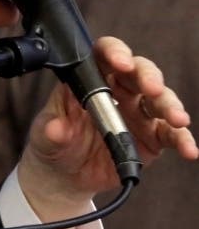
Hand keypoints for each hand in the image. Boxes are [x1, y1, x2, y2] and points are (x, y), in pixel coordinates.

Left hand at [18, 36, 197, 228]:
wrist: (64, 175)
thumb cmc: (52, 143)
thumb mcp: (44, 135)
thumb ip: (51, 130)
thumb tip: (57, 128)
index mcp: (90, 80)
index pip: (105, 56)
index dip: (115, 53)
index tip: (121, 62)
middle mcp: (118, 91)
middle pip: (140, 73)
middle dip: (149, 78)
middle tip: (152, 89)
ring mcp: (138, 114)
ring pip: (160, 100)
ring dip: (171, 106)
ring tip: (177, 119)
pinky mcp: (151, 138)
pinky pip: (170, 134)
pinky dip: (182, 140)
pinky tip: (188, 148)